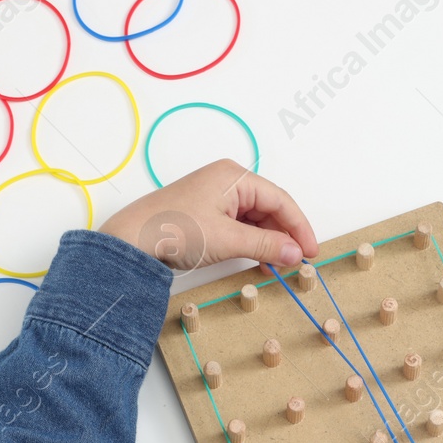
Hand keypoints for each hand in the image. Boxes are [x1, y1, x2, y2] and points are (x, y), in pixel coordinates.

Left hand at [99, 159, 318, 271]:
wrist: (131, 241)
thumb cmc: (173, 230)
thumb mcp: (227, 240)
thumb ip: (266, 246)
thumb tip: (296, 253)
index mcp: (234, 176)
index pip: (280, 199)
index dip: (299, 227)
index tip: (311, 251)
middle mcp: (227, 182)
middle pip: (269, 208)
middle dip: (284, 236)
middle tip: (297, 262)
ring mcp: (216, 198)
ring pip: (255, 220)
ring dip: (268, 242)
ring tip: (279, 266)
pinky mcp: (206, 214)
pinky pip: (239, 226)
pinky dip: (251, 244)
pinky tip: (259, 261)